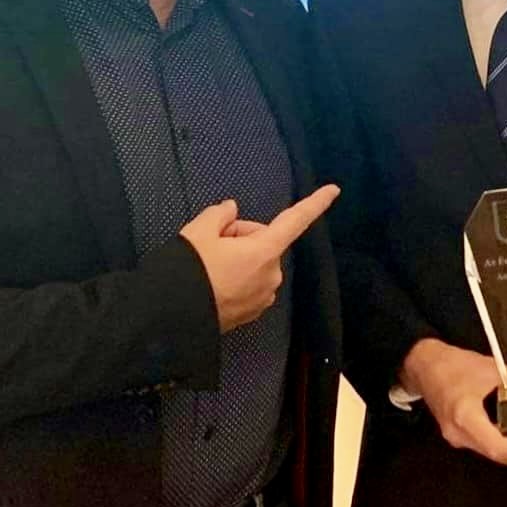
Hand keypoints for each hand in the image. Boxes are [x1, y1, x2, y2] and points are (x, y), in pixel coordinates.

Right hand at [180, 185, 338, 332]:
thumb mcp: (199, 232)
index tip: (334, 189)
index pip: (295, 220)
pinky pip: (249, 283)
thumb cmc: (189, 271)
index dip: (315, 203)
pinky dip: (236, 278)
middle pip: (262, 241)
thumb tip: (231, 210)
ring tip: (208, 266)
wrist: (172, 317)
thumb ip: (220, 214)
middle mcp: (272, 274)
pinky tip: (212, 283)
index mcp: (265, 251)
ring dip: (237, 258)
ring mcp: (264, 296)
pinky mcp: (252, 312)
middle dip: (240, 237)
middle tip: (211, 243)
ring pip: (255, 263)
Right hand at [399, 339, 506, 465]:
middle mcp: (460, 435)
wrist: (424, 366)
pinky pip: (486, 445)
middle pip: (498, 454)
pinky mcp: (459, 436)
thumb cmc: (455, 365)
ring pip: (492, 452)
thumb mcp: (491, 367)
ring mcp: (457, 438)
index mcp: (466, 417)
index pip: (497, 446)